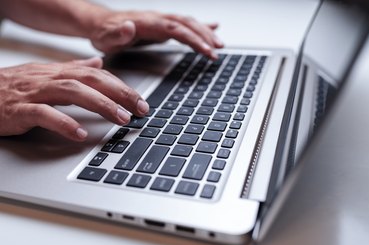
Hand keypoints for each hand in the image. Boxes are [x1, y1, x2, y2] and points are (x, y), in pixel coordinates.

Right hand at [0, 57, 148, 140]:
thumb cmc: (12, 87)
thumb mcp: (46, 75)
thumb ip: (73, 70)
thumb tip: (99, 64)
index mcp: (57, 72)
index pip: (96, 74)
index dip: (120, 86)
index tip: (140, 100)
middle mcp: (49, 78)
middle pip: (90, 80)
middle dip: (119, 93)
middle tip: (141, 109)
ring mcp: (34, 93)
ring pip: (72, 92)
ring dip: (100, 105)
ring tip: (121, 118)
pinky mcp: (19, 109)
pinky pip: (43, 114)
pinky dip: (64, 123)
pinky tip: (80, 133)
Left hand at [89, 10, 223, 58]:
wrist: (100, 24)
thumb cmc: (104, 33)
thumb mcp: (105, 37)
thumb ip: (117, 34)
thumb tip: (130, 26)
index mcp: (147, 23)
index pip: (175, 29)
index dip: (193, 39)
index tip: (206, 49)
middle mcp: (157, 19)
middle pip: (186, 25)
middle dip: (204, 37)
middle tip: (217, 51)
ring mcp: (160, 21)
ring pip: (188, 23)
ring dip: (204, 32)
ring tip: (219, 44)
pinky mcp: (162, 26)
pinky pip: (184, 24)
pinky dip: (199, 26)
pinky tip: (212, 28)